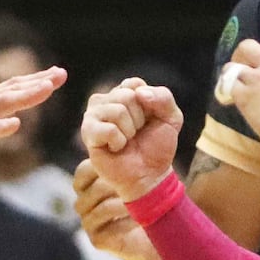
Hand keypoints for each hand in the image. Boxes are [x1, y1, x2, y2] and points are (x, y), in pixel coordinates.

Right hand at [73, 161, 156, 259]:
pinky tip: (140, 219)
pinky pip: (111, 227)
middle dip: (120, 185)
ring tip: (144, 202)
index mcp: (84, 184)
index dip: (104, 168)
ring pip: (104, 208)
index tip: (129, 167)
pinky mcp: (96, 240)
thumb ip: (126, 156)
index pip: (83, 171)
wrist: (152, 232)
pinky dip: (127, 222)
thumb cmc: (145, 196)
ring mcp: (87, 222)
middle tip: (140, 184)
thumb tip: (127, 135)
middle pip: (95, 189)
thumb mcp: (135, 173)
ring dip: (126, 204)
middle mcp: (82, 203)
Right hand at [80, 81, 182, 202]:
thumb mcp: (171, 117)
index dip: (149, 105)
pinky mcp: (88, 133)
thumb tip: (139, 93)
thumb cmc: (157, 146)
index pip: (134, 84)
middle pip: (127, 96)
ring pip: (117, 111)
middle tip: (137, 134)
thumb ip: (163, 97)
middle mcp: (104, 100)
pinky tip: (117, 148)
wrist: (150, 175)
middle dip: (140, 119)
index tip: (148, 120)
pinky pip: (109, 129)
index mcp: (123, 92)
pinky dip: (120, 142)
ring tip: (127, 141)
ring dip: (130, 131)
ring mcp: (93, 116)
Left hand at [223, 33, 259, 162]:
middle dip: (245, 57)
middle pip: (248, 46)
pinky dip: (227, 93)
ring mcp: (259, 79)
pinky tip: (230, 101)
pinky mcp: (247, 98)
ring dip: (232, 74)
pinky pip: (227, 88)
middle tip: (249, 72)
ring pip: (232, 66)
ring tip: (235, 86)